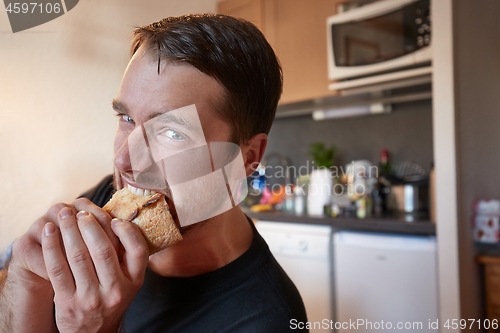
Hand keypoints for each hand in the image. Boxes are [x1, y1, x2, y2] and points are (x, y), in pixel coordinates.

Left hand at [4, 199, 121, 332]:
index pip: (138, 250)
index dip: (126, 231)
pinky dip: (52, 246)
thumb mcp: (128, 281)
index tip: (113, 218)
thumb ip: (126, 255)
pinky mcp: (68, 301)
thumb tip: (114, 217)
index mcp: (134, 281)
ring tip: (64, 214)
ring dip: (69, 230)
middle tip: (81, 211)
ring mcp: (91, 297)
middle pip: (103, 250)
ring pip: (78, 256)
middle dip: (90, 225)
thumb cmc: (110, 296)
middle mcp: (116, 290)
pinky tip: (50, 231)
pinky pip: (57, 269)